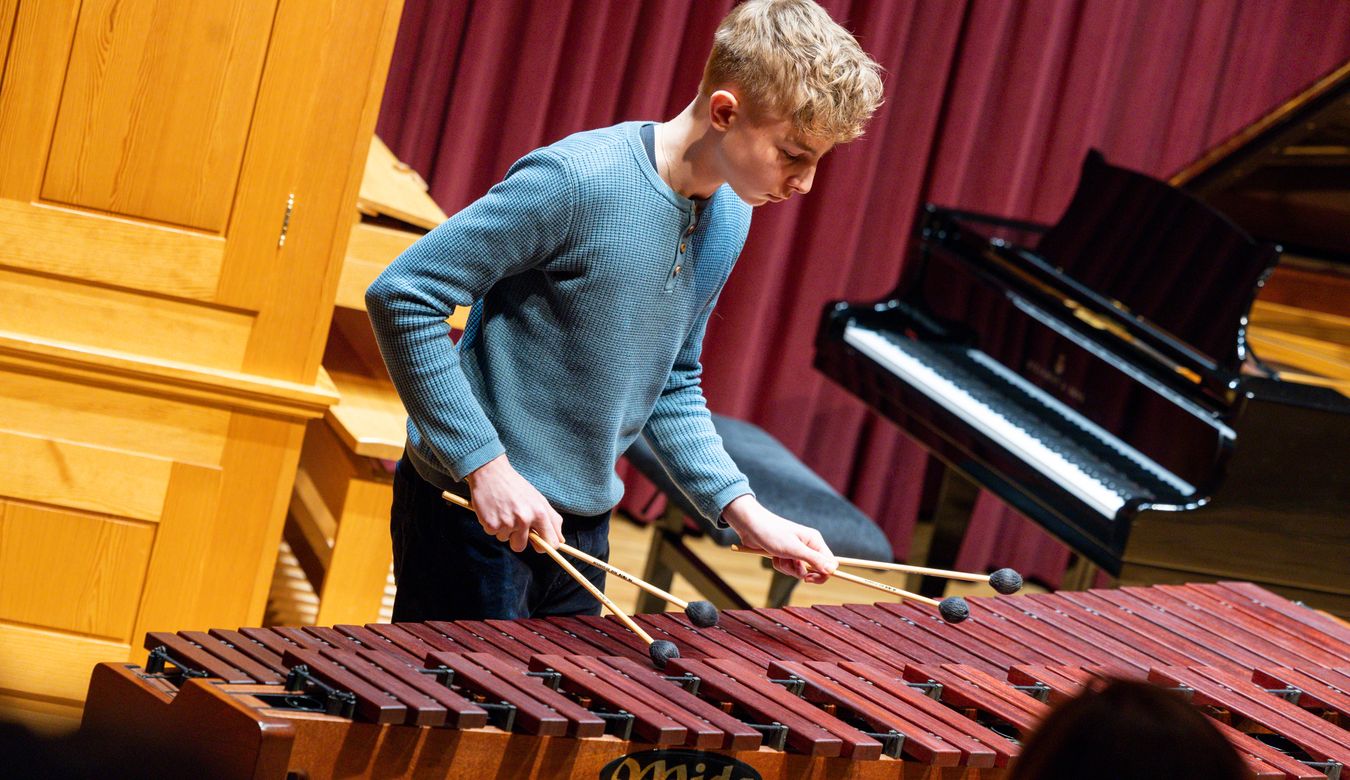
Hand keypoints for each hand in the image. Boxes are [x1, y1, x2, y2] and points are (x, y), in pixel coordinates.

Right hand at [465, 454, 564, 552]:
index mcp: (540, 513)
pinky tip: (493, 510)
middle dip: (518, 541)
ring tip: (503, 512)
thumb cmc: (516, 486)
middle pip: (521, 547)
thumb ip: (552, 520)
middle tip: (514, 525)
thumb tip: (561, 541)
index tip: (538, 544)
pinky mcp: (491, 524)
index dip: (544, 547)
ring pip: (506, 540)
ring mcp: (508, 523)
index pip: (550, 543)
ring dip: (504, 531)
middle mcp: (525, 519)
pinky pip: (493, 534)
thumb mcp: (539, 500)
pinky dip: (492, 525)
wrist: (491, 472)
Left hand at [721, 495, 836, 583]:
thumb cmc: (772, 533)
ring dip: (787, 568)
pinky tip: (773, 556)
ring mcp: (797, 551)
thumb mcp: (794, 549)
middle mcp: (808, 546)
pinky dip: (780, 565)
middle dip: (799, 571)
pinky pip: (788, 568)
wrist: (750, 526)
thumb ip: (814, 560)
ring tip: (778, 556)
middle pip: (814, 570)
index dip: (822, 574)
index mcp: (815, 541)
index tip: (808, 578)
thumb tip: (833, 570)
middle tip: (790, 564)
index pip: (830, 563)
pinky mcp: (786, 555)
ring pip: (799, 571)